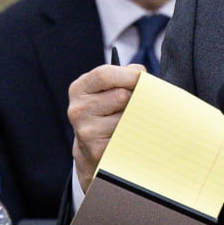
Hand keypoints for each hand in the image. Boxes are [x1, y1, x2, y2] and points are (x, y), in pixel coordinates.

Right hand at [67, 64, 143, 190]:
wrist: (94, 150)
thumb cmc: (109, 112)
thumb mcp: (110, 89)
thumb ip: (126, 76)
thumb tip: (144, 77)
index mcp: (80, 89)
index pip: (104, 75)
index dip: (130, 75)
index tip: (145, 79)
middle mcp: (78, 109)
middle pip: (121, 96)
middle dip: (137, 98)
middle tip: (138, 104)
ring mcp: (86, 131)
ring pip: (128, 116)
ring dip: (137, 117)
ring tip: (130, 120)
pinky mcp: (98, 150)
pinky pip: (129, 135)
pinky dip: (136, 133)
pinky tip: (129, 135)